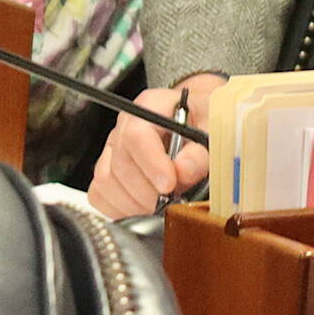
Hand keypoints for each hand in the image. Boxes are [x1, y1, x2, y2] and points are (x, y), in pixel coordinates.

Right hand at [88, 72, 223, 217]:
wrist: (198, 121)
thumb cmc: (204, 122)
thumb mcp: (214, 129)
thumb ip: (201, 150)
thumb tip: (183, 170)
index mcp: (152, 105)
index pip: (138, 135)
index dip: (152, 164)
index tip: (170, 185)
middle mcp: (126, 124)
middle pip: (121, 164)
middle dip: (148, 192)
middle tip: (171, 201)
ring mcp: (113, 147)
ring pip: (106, 182)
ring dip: (135, 203)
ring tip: (161, 205)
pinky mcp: (106, 169)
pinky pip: (99, 194)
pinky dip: (120, 209)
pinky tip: (143, 208)